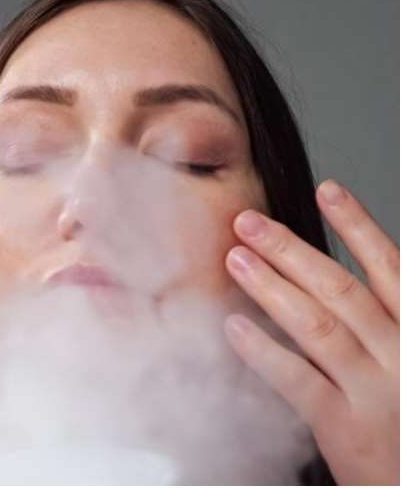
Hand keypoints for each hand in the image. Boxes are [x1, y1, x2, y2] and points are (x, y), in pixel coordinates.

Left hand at [223, 179, 398, 484]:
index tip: (328, 189)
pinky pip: (299, 380)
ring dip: (271, 287)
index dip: (357, 225)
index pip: (390, 268)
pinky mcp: (349, 429)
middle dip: (290, 250)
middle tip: (247, 222)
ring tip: (235, 258)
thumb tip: (327, 279)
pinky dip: (264, 351)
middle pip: (341, 288)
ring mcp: (378, 392)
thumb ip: (382, 323)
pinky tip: (233, 327)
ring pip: (319, 325)